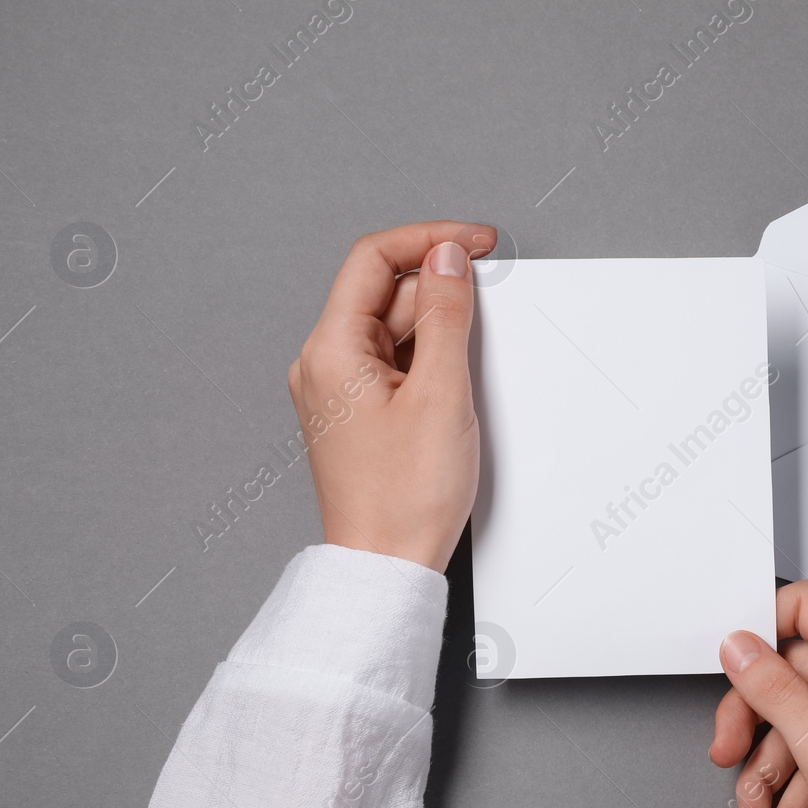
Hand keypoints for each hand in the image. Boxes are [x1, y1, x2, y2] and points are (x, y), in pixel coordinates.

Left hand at [288, 220, 496, 570]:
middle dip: (437, 293)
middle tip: (485, 314)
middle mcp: (323, 364)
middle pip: (384, 293)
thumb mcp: (442, 394)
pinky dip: (426, 360)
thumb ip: (446, 315)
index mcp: (330, 351)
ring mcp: (337, 390)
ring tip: (464, 376)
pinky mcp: (356, 412)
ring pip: (392, 328)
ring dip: (435, 332)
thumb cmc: (405, 499)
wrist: (387, 567)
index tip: (476, 242)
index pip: (373, 259)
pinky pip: (393, 362)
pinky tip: (451, 387)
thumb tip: (447, 258)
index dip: (429, 240)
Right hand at [709, 581, 807, 807]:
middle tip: (729, 756)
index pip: (807, 610)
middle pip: (795, 678)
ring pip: (803, 728)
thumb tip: (740, 648)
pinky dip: (799, 796)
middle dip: (754, 728)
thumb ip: (773, 691)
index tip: (731, 670)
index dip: (761, 634)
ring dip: (771, 778)